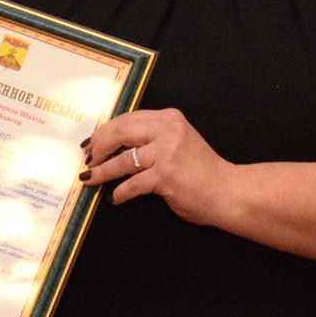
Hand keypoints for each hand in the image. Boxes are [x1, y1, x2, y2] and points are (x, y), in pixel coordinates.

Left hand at [82, 107, 234, 225]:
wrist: (227, 191)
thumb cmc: (200, 170)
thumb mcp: (178, 141)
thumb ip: (152, 136)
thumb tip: (112, 143)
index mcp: (169, 118)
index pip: (127, 119)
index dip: (105, 131)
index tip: (92, 142)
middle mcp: (168, 131)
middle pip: (119, 133)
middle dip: (98, 147)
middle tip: (87, 160)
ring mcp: (167, 153)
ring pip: (122, 160)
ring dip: (102, 171)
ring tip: (90, 178)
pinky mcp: (165, 176)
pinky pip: (132, 184)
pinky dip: (120, 193)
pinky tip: (115, 198)